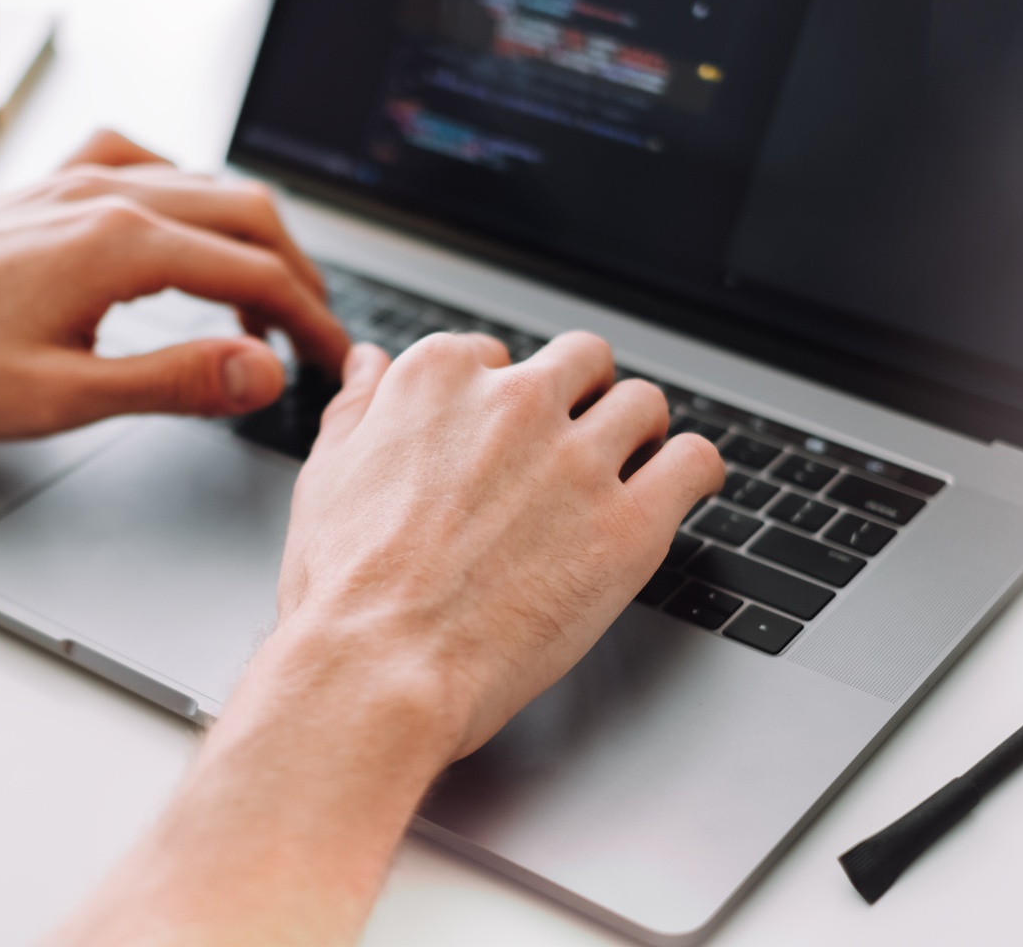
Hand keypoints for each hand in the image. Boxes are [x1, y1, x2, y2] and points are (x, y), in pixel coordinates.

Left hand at [0, 131, 348, 436]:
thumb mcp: (63, 396)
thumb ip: (175, 381)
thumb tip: (265, 372)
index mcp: (120, 244)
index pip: (257, 275)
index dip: (312, 323)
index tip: (338, 363)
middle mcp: (108, 195)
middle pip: (248, 216)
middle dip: (298, 278)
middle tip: (315, 337)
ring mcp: (79, 182)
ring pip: (205, 186)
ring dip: (251, 240)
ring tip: (264, 304)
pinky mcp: (52, 187)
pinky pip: (145, 162)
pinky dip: (189, 196)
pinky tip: (183, 229)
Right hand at [279, 332, 725, 757]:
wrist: (379, 666)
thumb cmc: (344, 588)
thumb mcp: (327, 476)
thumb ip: (359, 408)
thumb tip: (369, 363)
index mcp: (440, 379)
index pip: (498, 355)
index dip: (504, 398)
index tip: (504, 435)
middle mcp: (516, 402)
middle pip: (582, 362)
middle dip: (583, 396)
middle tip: (575, 442)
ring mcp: (578, 460)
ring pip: (644, 404)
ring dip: (640, 433)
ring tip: (630, 469)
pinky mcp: (630, 524)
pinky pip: (696, 464)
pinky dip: (694, 472)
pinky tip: (681, 488)